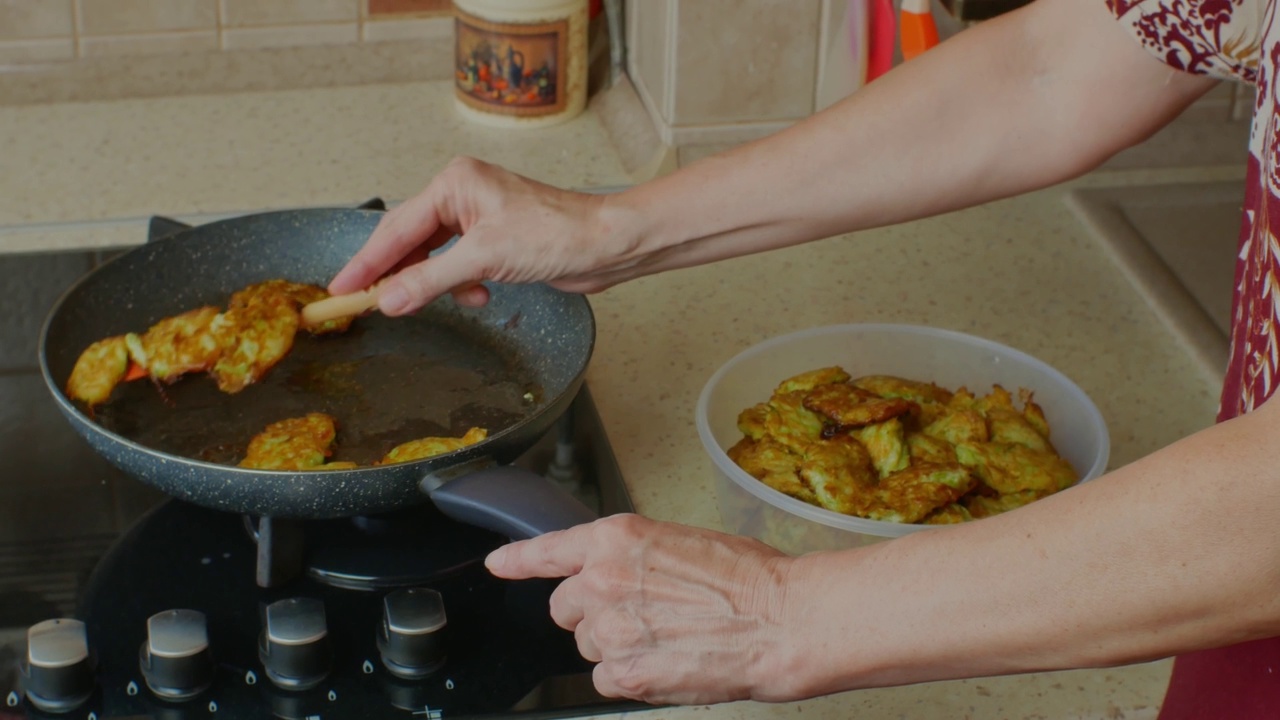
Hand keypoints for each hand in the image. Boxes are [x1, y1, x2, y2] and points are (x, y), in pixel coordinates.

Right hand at [329, 156, 639, 315]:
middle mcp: (463, 194)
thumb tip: (390, 300)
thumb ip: (430, 281)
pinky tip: (481, 296)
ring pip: (435, 259)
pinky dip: (463, 286)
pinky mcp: (496, 241)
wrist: (605, 244)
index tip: (341, 288)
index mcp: (454, 184)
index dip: (366, 263)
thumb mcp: (484, 259)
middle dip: (400, 277)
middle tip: (369, 305)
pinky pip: (459, 268)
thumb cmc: (558, 233)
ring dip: (440, 285)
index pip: (396, 229)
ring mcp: (480, 218)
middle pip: (411, 242)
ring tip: (456, 299)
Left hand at [484, 514, 805, 704]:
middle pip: (565, 607)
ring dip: (614, 645)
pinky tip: (664, 661)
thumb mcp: (680, 541)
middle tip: (639, 613)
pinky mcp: (624, 673)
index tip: (500, 564)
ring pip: (586, 646)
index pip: (547, 550)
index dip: (517, 560)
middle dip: (592, 612)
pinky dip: (628, 676)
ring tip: (665, 637)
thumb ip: (633, 557)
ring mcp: (610, 630)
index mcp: (616, 539)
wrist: (780, 620)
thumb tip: (619, 574)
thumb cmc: (747, 577)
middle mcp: (602, 581)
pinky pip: (604, 679)